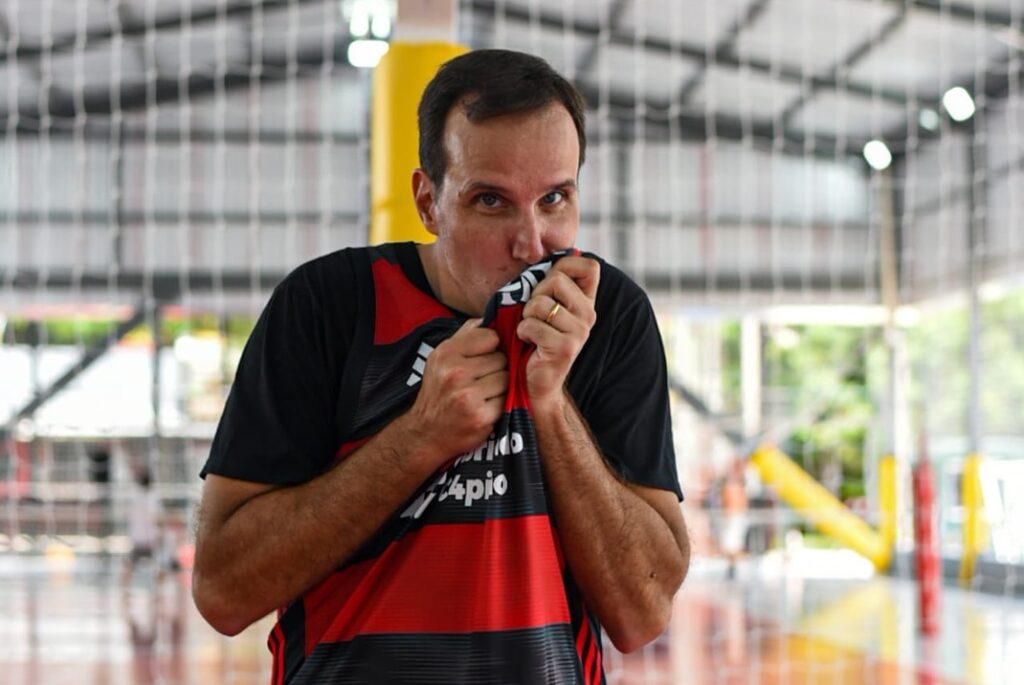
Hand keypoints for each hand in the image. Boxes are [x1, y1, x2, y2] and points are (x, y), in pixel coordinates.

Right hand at [401, 318, 507, 466]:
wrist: (425, 433)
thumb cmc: (438, 391)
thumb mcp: (441, 358)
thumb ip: (465, 334)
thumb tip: (491, 315)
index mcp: (446, 353)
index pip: (490, 336)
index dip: (491, 347)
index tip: (482, 359)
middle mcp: (455, 372)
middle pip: (501, 358)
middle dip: (496, 368)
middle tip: (480, 381)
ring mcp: (468, 395)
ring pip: (507, 378)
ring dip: (500, 386)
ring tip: (483, 394)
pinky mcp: (481, 416)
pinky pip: (507, 399)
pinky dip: (500, 404)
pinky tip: (485, 408)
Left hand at [516, 256, 599, 410]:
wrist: (538, 383)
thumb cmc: (534, 339)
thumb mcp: (545, 306)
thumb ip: (549, 284)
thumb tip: (542, 249)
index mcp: (586, 302)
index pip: (590, 266)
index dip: (565, 266)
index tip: (550, 283)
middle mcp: (588, 315)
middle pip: (556, 280)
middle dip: (535, 294)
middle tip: (535, 315)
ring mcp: (579, 332)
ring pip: (540, 303)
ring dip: (526, 316)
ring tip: (532, 331)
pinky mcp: (564, 347)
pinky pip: (531, 325)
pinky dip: (522, 333)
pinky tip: (529, 344)